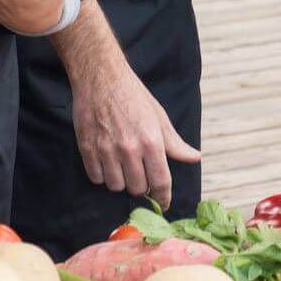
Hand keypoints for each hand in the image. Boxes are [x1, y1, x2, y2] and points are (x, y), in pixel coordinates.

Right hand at [71, 45, 201, 206]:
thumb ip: (175, 143)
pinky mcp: (87, 147)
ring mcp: (106, 149)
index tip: (163, 203)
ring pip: (115, 185)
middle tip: (139, 174)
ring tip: (121, 167)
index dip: (163, 197)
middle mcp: (129, 148)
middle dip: (140, 186)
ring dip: (120, 181)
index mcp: (152, 141)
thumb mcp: (159, 117)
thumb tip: (194, 158)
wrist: (101, 77)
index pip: (161, 181)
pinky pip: (95, 177)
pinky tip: (105, 163)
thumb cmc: (133, 96)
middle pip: (137, 188)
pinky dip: (101, 175)